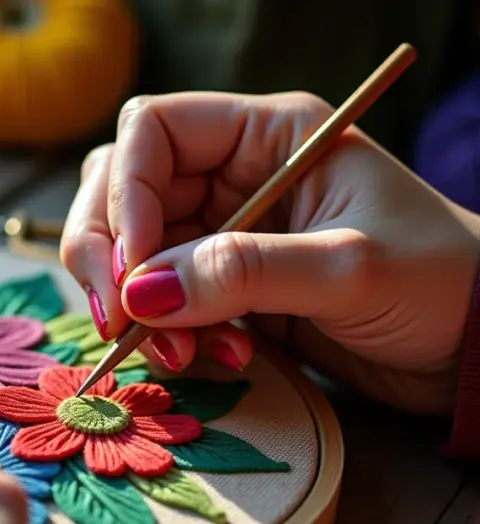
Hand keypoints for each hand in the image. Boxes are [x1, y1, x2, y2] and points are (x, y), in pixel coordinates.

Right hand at [61, 91, 479, 412]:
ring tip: (182, 354)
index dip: (124, 195)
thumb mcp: (345, 269)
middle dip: (110, 258)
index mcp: (265, 135)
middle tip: (121, 321)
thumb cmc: (438, 282)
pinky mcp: (222, 289)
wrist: (475, 348)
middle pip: (118, 191)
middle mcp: (232, 176)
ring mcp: (222, 234)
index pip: (149, 132)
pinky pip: (160, 303)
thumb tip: (137, 295)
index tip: (132, 268)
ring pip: (131, 254)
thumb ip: (240, 274)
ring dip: (136, 308)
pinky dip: (168, 336)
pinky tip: (217, 359)